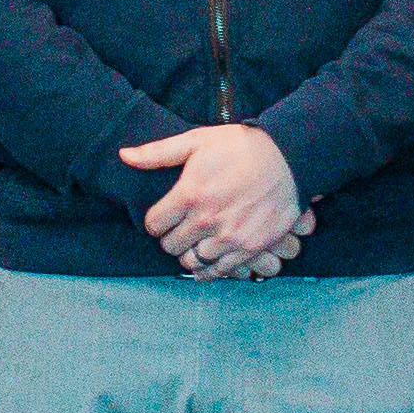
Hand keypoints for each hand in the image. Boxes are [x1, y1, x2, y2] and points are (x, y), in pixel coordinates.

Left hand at [122, 122, 305, 278]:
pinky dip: (209, 270)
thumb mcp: (196, 141)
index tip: (163, 217)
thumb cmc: (241, 146)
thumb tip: (123, 156)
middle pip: (170, 246)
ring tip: (195, 242)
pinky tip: (208, 260)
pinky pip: (219, 271)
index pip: (154, 225)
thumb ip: (157, 153)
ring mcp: (229, 237)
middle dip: (171, 237)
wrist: (290, 157)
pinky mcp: (250, 248)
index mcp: (189, 194)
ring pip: (192, 261)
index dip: (156, 221)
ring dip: (189, 253)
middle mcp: (206, 220)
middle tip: (180, 228)